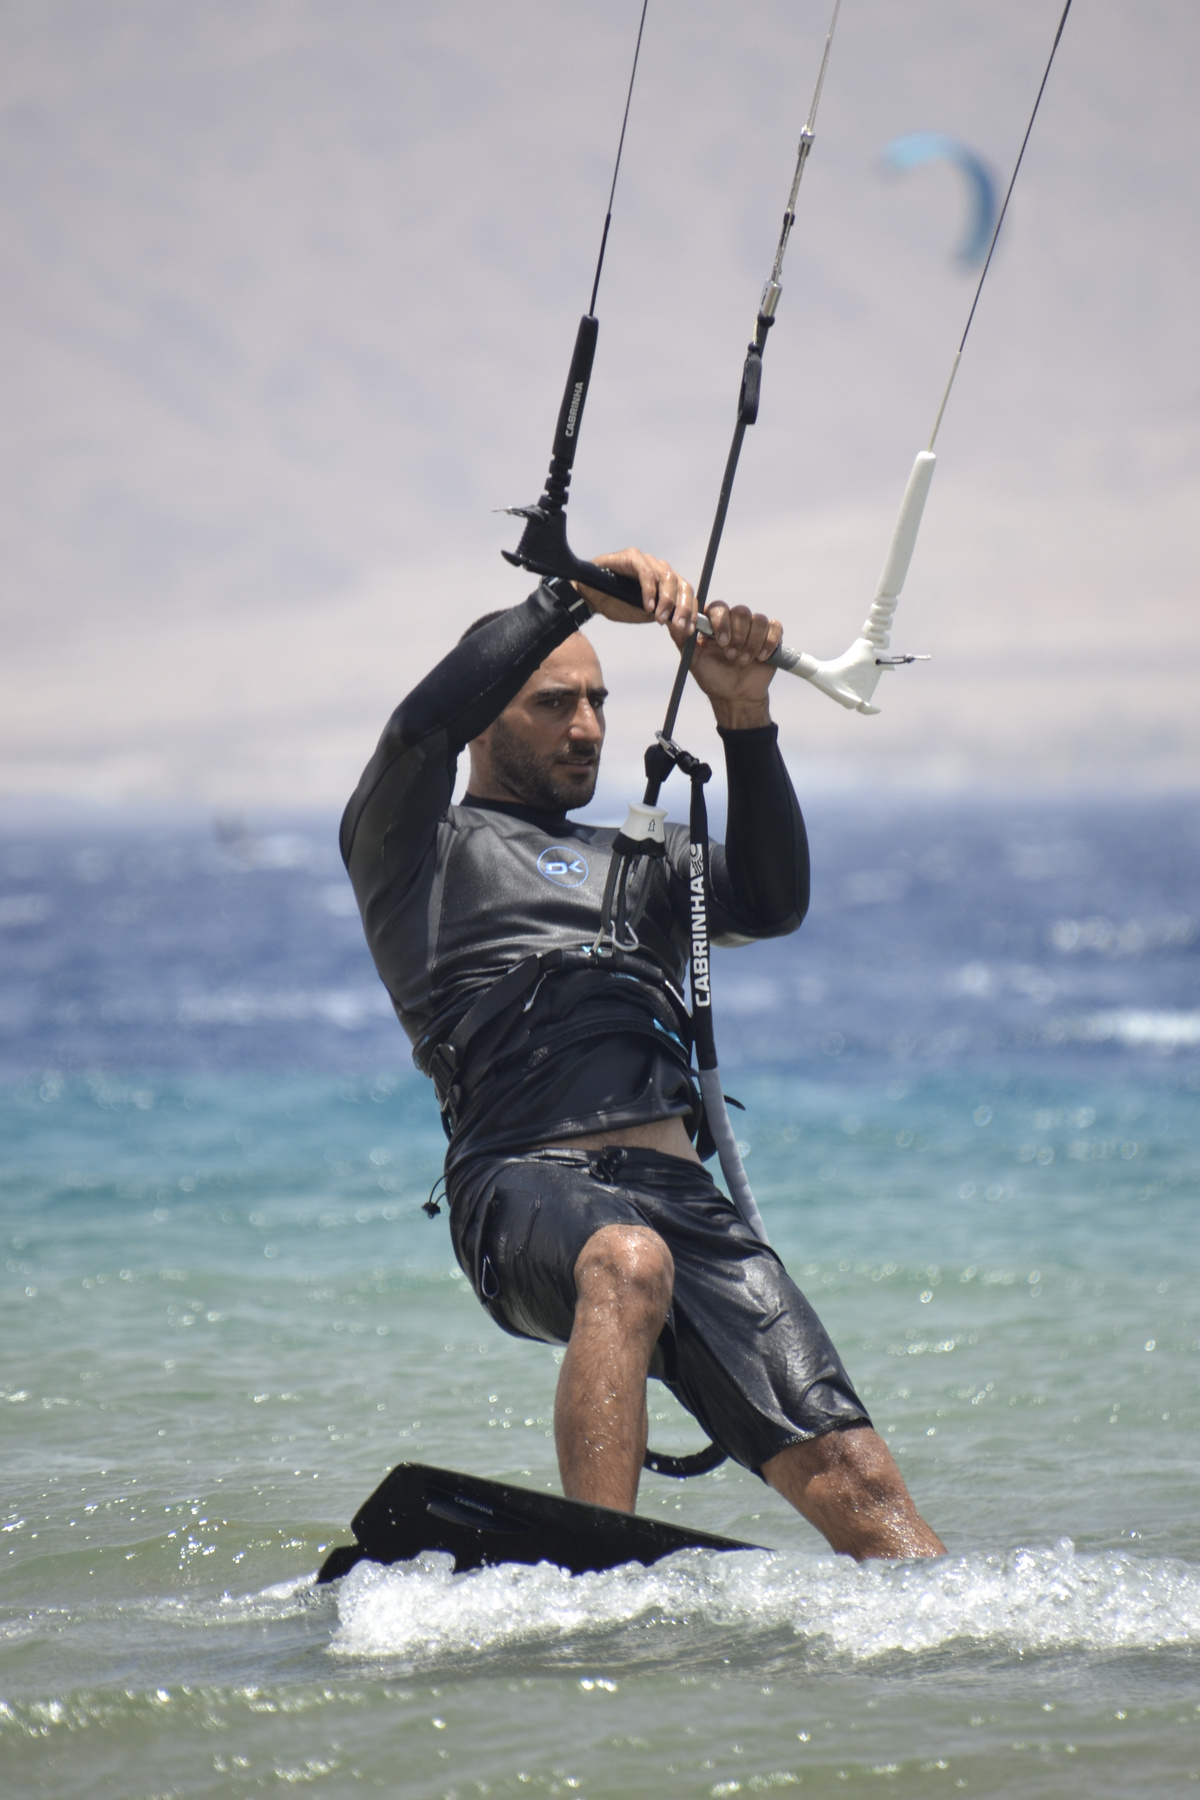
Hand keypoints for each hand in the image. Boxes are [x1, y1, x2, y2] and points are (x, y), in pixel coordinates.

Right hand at [574, 548, 696, 635]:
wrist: (589, 596)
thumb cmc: (616, 603)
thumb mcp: (643, 614)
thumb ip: (662, 616)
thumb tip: (680, 625)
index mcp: (666, 583)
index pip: (686, 593)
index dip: (690, 611)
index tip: (688, 630)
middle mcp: (659, 569)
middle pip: (682, 584)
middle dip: (682, 607)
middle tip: (678, 626)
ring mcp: (647, 561)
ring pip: (667, 577)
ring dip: (666, 600)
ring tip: (659, 618)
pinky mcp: (632, 557)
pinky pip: (645, 572)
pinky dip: (649, 590)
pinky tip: (648, 606)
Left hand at [683, 601, 782, 728]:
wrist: (735, 696)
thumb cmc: (712, 677)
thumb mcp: (693, 660)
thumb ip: (682, 639)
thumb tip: (671, 620)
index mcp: (715, 623)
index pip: (719, 607)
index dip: (721, 621)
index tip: (721, 642)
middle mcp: (735, 622)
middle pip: (741, 611)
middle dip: (737, 635)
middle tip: (731, 655)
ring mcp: (753, 629)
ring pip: (758, 620)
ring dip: (752, 642)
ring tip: (744, 661)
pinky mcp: (771, 637)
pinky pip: (775, 628)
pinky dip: (769, 642)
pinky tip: (761, 657)